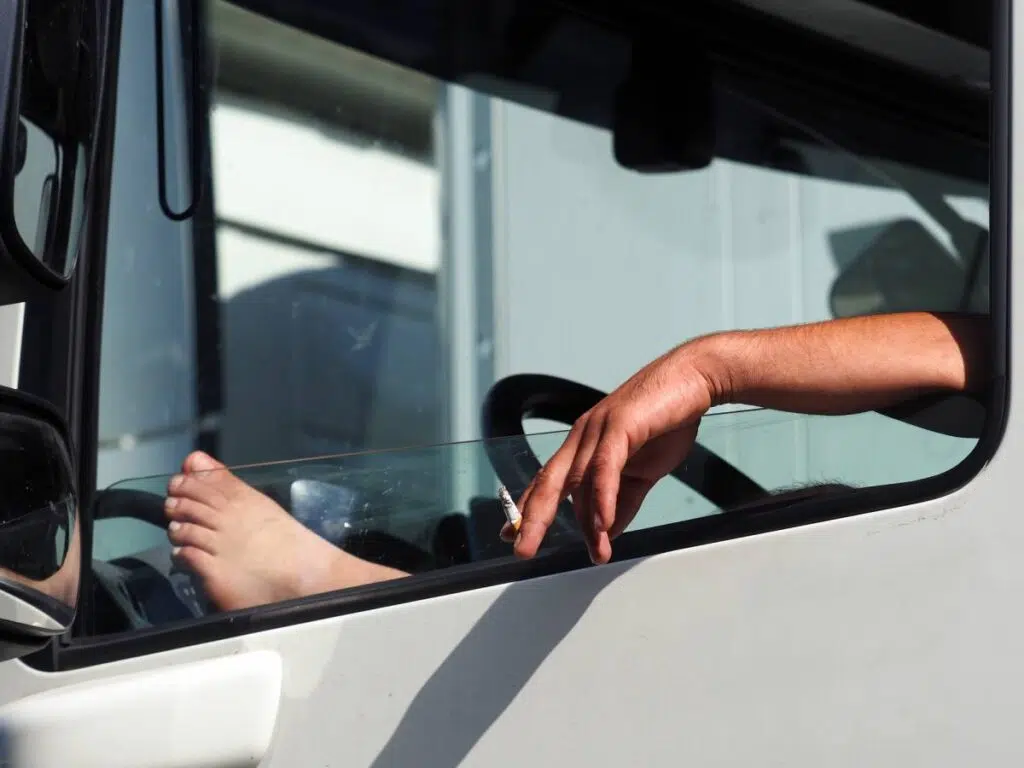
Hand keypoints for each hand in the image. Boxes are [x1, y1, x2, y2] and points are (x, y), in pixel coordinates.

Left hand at [502, 345, 718, 563]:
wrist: (694, 378)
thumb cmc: (666, 419)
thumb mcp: (643, 470)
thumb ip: (623, 501)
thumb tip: (608, 532)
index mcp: (584, 445)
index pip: (549, 482)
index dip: (530, 509)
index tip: (512, 534)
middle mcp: (583, 436)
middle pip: (550, 482)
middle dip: (533, 518)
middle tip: (522, 549)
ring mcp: (598, 428)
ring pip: (576, 479)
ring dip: (581, 521)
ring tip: (591, 552)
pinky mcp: (620, 425)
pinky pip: (606, 468)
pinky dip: (604, 498)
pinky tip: (605, 524)